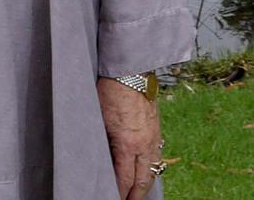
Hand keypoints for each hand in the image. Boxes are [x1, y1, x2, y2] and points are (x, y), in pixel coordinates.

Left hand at [97, 77, 162, 199]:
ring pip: (153, 170)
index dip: (120, 193)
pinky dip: (152, 168)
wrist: (130, 70)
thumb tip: (102, 158)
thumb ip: (103, 141)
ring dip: (145, 185)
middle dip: (135, 196)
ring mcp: (153, 137)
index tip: (114, 199)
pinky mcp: (157, 129)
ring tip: (138, 194)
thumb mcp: (100, 118)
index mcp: (127, 144)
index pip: (125, 179)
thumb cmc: (110, 90)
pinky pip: (157, 156)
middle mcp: (144, 144)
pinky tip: (147, 171)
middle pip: (143, 181)